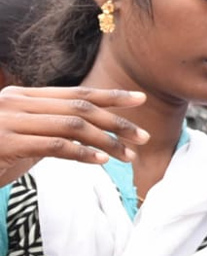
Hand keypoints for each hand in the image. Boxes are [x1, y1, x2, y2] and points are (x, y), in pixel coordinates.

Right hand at [0, 86, 148, 185]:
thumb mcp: (23, 138)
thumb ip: (49, 130)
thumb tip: (88, 135)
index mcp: (22, 96)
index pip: (75, 92)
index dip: (110, 96)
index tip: (140, 99)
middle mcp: (16, 102)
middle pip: (80, 107)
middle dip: (117, 121)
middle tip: (144, 136)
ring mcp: (9, 120)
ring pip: (73, 125)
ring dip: (106, 140)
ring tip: (128, 155)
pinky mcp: (6, 142)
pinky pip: (54, 145)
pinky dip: (82, 153)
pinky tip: (101, 162)